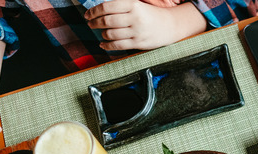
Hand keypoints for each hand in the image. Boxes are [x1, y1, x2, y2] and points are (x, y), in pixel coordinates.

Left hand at [85, 0, 205, 50]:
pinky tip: (103, 43)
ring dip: (102, 34)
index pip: (107, 7)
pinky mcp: (138, 43)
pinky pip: (118, 45)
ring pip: (111, 34)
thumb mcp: (137, 4)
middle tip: (91, 24)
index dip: (94, 11)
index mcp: (133, 4)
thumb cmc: (150, 14)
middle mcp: (135, 18)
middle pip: (107, 21)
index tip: (88, 14)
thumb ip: (121, 6)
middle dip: (95, 23)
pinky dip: (107, 45)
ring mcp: (137, 31)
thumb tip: (99, 10)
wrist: (170, 26)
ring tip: (102, 33)